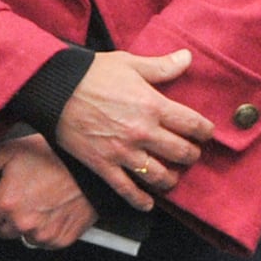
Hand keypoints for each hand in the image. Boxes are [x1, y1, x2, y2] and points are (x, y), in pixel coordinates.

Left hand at [0, 135, 96, 249]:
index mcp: (6, 202)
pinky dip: (47, 229)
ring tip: (41, 200)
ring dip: (27, 224)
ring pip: (23, 237)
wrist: (93, 168)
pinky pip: (44, 241)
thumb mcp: (11, 152)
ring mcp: (43, 234)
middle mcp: (23, 223)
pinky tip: (54, 209)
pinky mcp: (61, 240)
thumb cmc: (53, 155)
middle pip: (1, 231)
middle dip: (7, 217)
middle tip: (22, 195)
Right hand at [55, 50, 213, 210]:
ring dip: (171, 179)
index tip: (206, 133)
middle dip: (191, 155)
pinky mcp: (103, 165)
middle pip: (182, 153)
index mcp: (153, 105)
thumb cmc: (92, 73)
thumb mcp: (130, 63)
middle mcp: (143, 132)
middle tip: (190, 154)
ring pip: (159, 176)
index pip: (193, 124)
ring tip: (172, 176)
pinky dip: (141, 200)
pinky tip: (148, 203)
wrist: (54, 89)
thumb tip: (187, 57)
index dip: (205, 131)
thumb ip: (161, 66)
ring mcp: (123, 152)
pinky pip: (127, 190)